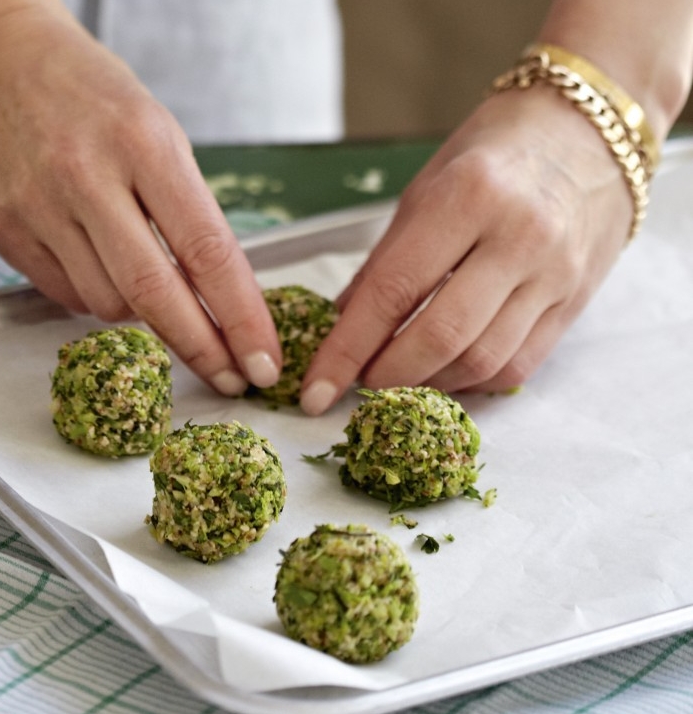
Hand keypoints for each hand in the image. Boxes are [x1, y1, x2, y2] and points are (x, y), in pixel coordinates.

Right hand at [0, 6, 280, 394]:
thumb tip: (216, 294)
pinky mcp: (4, 232)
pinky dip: (92, 294)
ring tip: (141, 279)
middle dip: (200, 346)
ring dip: (139, 311)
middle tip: (230, 379)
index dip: (240, 316)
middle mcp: (88, 178)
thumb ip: (184, 208)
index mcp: (143, 144)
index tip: (263, 359)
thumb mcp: (156, 129)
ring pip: (107, 304)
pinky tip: (94, 262)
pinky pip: (64, 294)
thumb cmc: (89, 93)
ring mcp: (39, 208)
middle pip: (154, 293)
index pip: (207, 249)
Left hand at [300, 83, 632, 414]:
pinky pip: (518, 365)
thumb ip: (385, 262)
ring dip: (428, 384)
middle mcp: (518, 237)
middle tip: (358, 383)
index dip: (347, 350)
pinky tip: (444, 374)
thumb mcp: (425, 189)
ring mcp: (554, 273)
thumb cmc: (494, 153)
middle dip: (387, 374)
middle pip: (440, 336)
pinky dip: (472, 382)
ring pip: (481, 360)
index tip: (316, 389)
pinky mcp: (576, 301)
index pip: (393, 292)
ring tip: (397, 379)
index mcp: (467, 197)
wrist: (590, 130)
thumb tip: (340, 324)